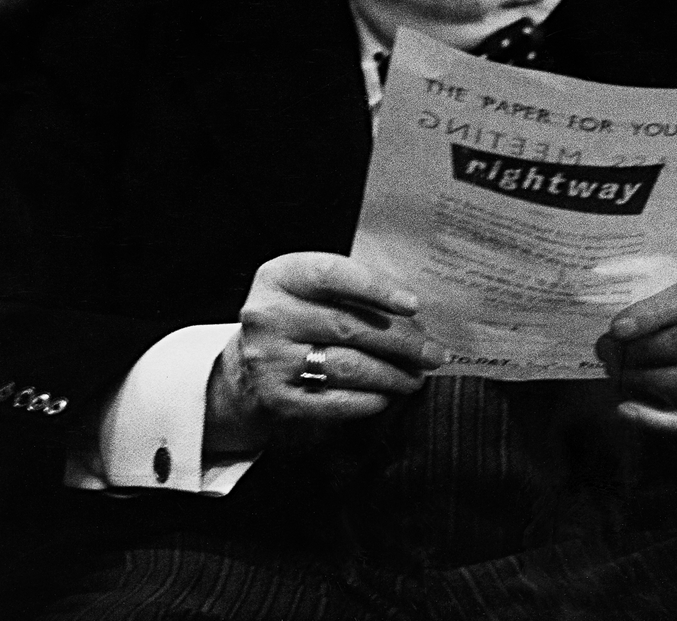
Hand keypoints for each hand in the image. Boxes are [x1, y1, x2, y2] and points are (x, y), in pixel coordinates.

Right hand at [206, 252, 444, 452]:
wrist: (243, 372)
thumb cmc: (293, 322)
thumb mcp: (306, 292)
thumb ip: (348, 290)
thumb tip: (412, 311)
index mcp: (279, 277)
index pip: (331, 274)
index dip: (375, 288)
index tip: (412, 305)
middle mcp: (269, 316)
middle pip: (348, 325)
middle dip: (401, 341)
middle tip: (433, 352)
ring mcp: (270, 360)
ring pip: (347, 366)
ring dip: (392, 374)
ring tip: (416, 377)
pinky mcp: (278, 400)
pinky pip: (336, 401)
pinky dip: (369, 399)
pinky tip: (387, 395)